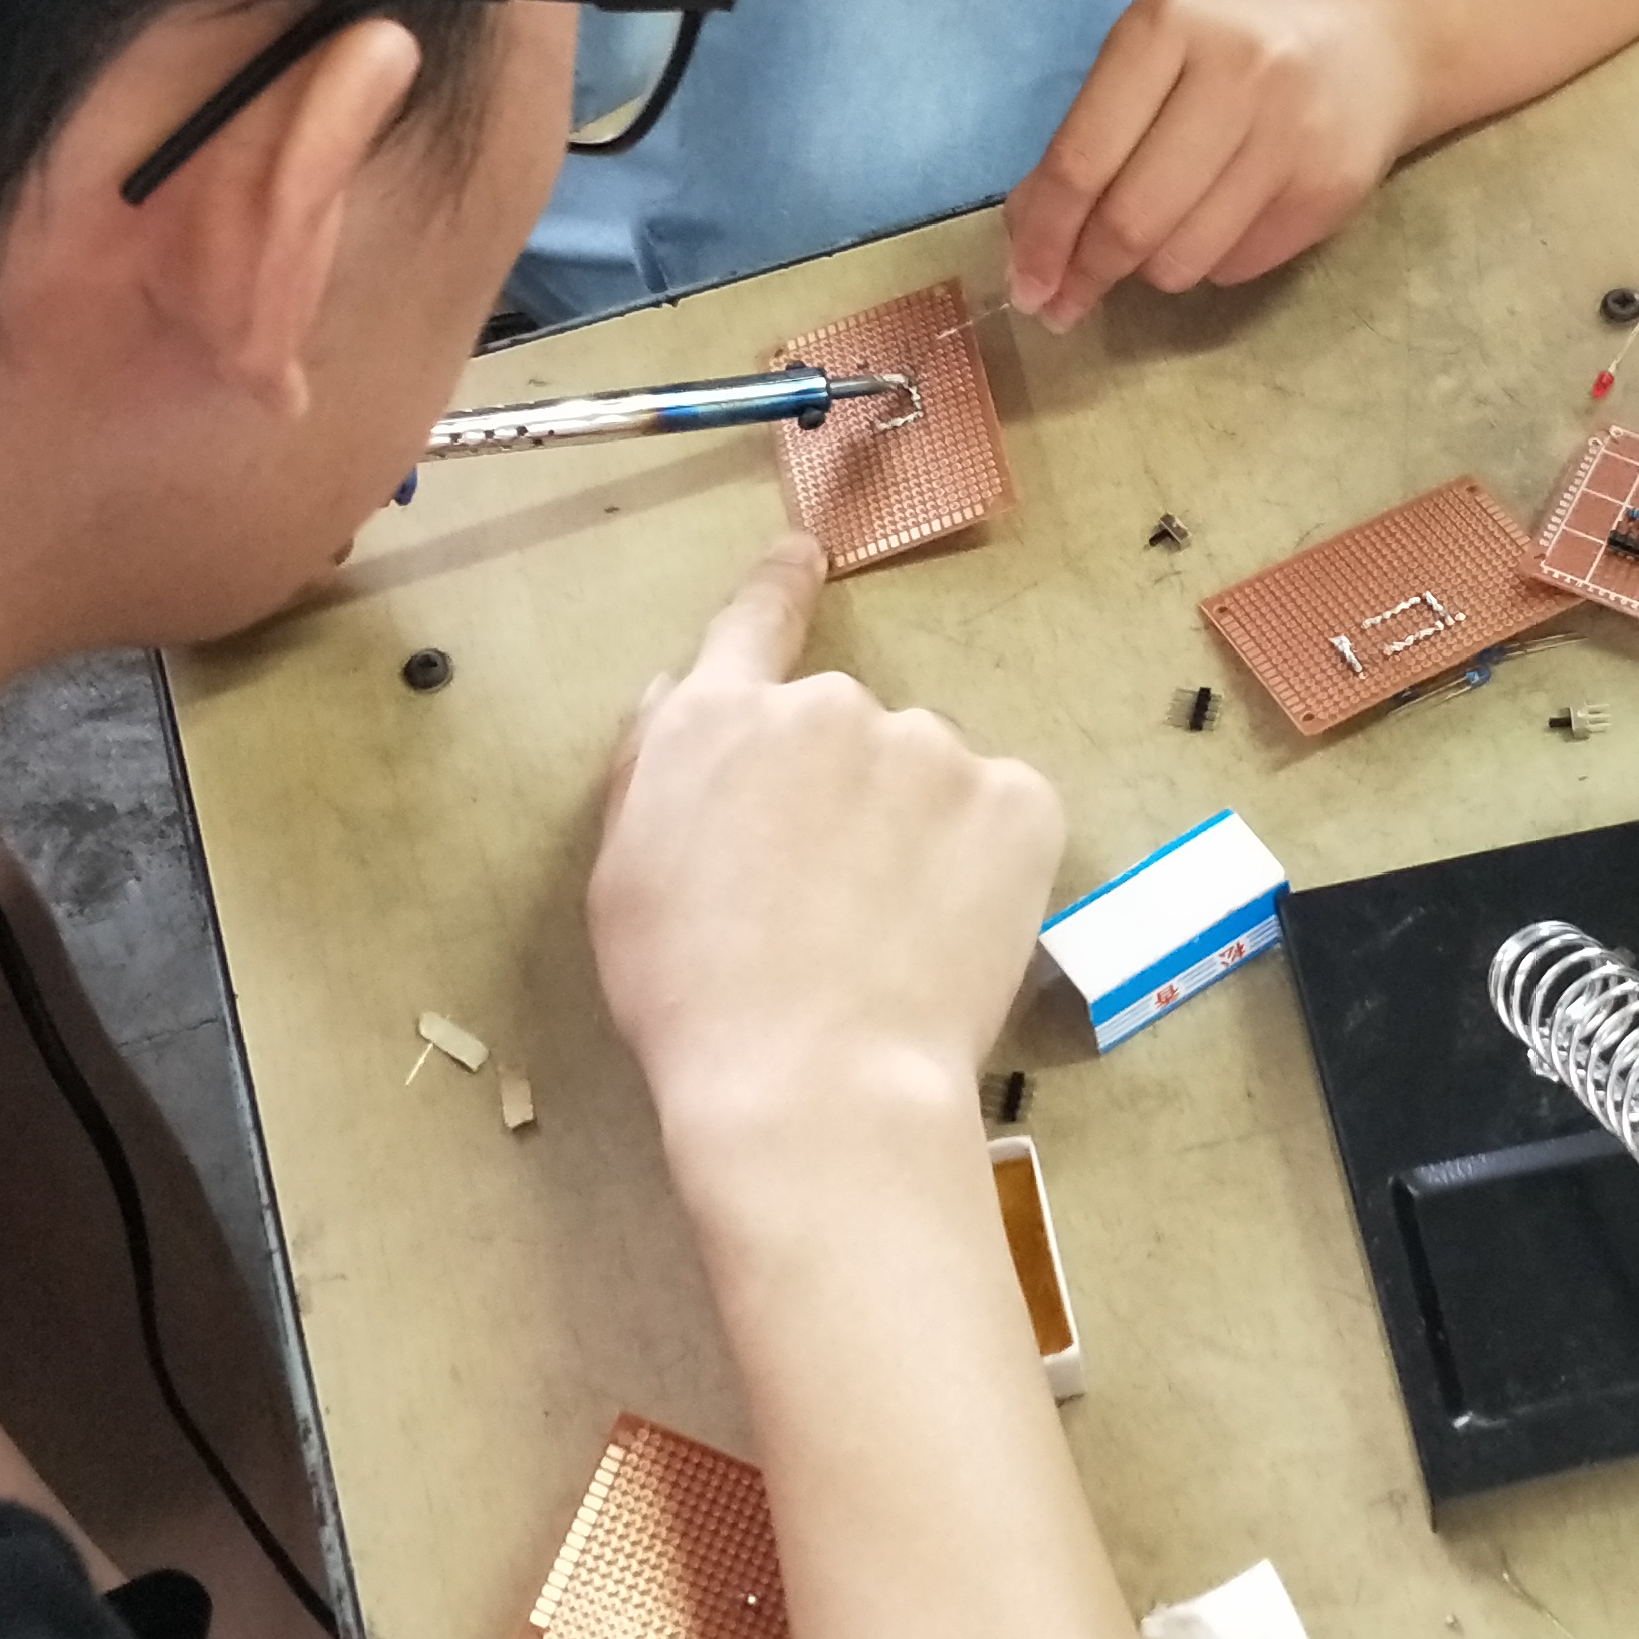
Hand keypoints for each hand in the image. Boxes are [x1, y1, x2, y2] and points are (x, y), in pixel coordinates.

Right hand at [589, 537, 1066, 1217]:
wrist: (812, 1081)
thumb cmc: (692, 999)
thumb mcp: (622, 878)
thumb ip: (653, 769)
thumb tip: (680, 695)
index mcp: (720, 720)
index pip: (754, 620)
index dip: (779, 587)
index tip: (803, 557)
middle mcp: (828, 708)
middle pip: (845, 729)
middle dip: (843, 794)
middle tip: (827, 902)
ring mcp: (931, 747)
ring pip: (927, 776)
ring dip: (915, 831)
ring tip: (888, 937)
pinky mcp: (1016, 798)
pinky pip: (1002, 815)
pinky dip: (986, 864)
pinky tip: (949, 934)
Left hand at [1001, 0, 1420, 328]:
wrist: (1374, 38)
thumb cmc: (1235, 49)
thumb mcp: (1155, 58)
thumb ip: (1088, 136)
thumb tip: (1030, 241)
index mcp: (1168, 27)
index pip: (1082, 159)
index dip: (1043, 237)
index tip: (1022, 286)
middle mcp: (1236, 74)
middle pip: (1131, 221)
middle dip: (1086, 275)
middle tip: (1064, 301)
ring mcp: (1291, 134)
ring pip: (1182, 260)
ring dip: (1150, 271)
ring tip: (1158, 239)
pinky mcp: (1330, 189)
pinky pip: (1235, 267)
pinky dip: (1209, 262)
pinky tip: (1225, 217)